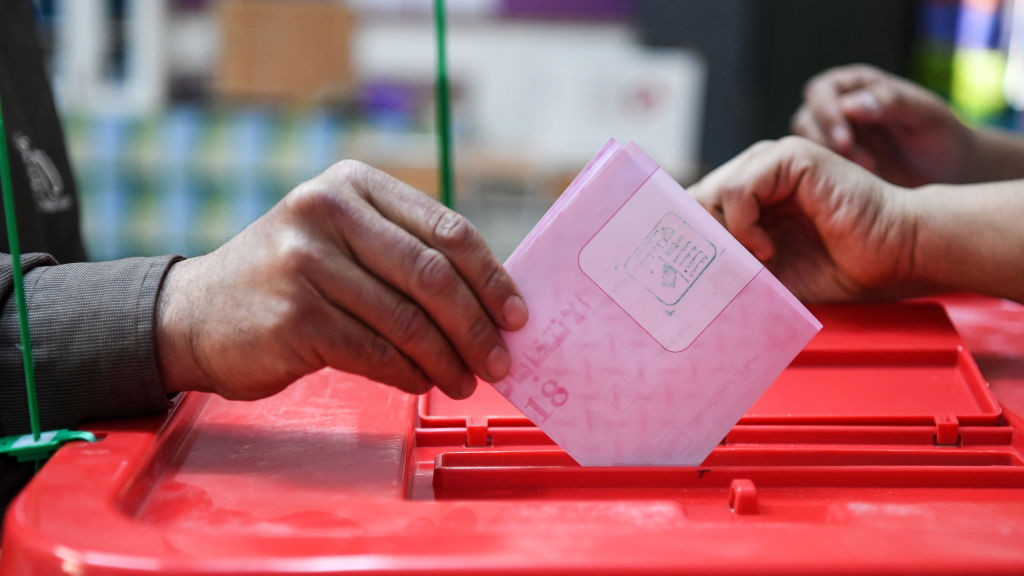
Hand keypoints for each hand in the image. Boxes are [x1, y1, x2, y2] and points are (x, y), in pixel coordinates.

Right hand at [155, 160, 528, 400]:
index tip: (517, 314)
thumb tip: (490, 303)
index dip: (491, 276)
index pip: (445, 229)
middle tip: (500, 359)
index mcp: (353, 184)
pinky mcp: (295, 314)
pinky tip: (422, 382)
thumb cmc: (288, 279)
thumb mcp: (342, 240)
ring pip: (407, 320)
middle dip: (476, 325)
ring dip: (447, 358)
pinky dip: (410, 374)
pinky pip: (376, 352)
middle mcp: (328, 211)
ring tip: (466, 380)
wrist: (196, 314)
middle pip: (432, 274)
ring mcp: (306, 261)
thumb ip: (404, 254)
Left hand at [689, 137, 916, 301]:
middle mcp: (754, 174)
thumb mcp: (768, 274)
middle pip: (691, 200)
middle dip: (696, 240)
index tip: (678, 273)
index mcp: (748, 197)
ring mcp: (770, 161)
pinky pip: (737, 188)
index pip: (691, 209)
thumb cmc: (839, 267)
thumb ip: (729, 267)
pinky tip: (765, 247)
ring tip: (755, 259)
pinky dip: (742, 223)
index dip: (679, 238)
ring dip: (723, 235)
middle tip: (715, 271)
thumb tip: (679, 280)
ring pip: (709, 193)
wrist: (895, 254)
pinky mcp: (790, 158)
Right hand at [791, 64, 974, 186]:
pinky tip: (858, 188)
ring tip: (867, 174)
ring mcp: (832, 138)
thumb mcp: (926, 115)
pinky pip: (812, 171)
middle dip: (824, 143)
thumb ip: (892, 102)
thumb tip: (849, 104)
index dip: (826, 114)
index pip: (822, 91)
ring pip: (803, 147)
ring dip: (825, 163)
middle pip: (806, 119)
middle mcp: (838, 107)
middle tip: (860, 165)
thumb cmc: (943, 138)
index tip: (844, 142)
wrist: (951, 174)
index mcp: (858, 84)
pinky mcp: (831, 166)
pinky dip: (827, 179)